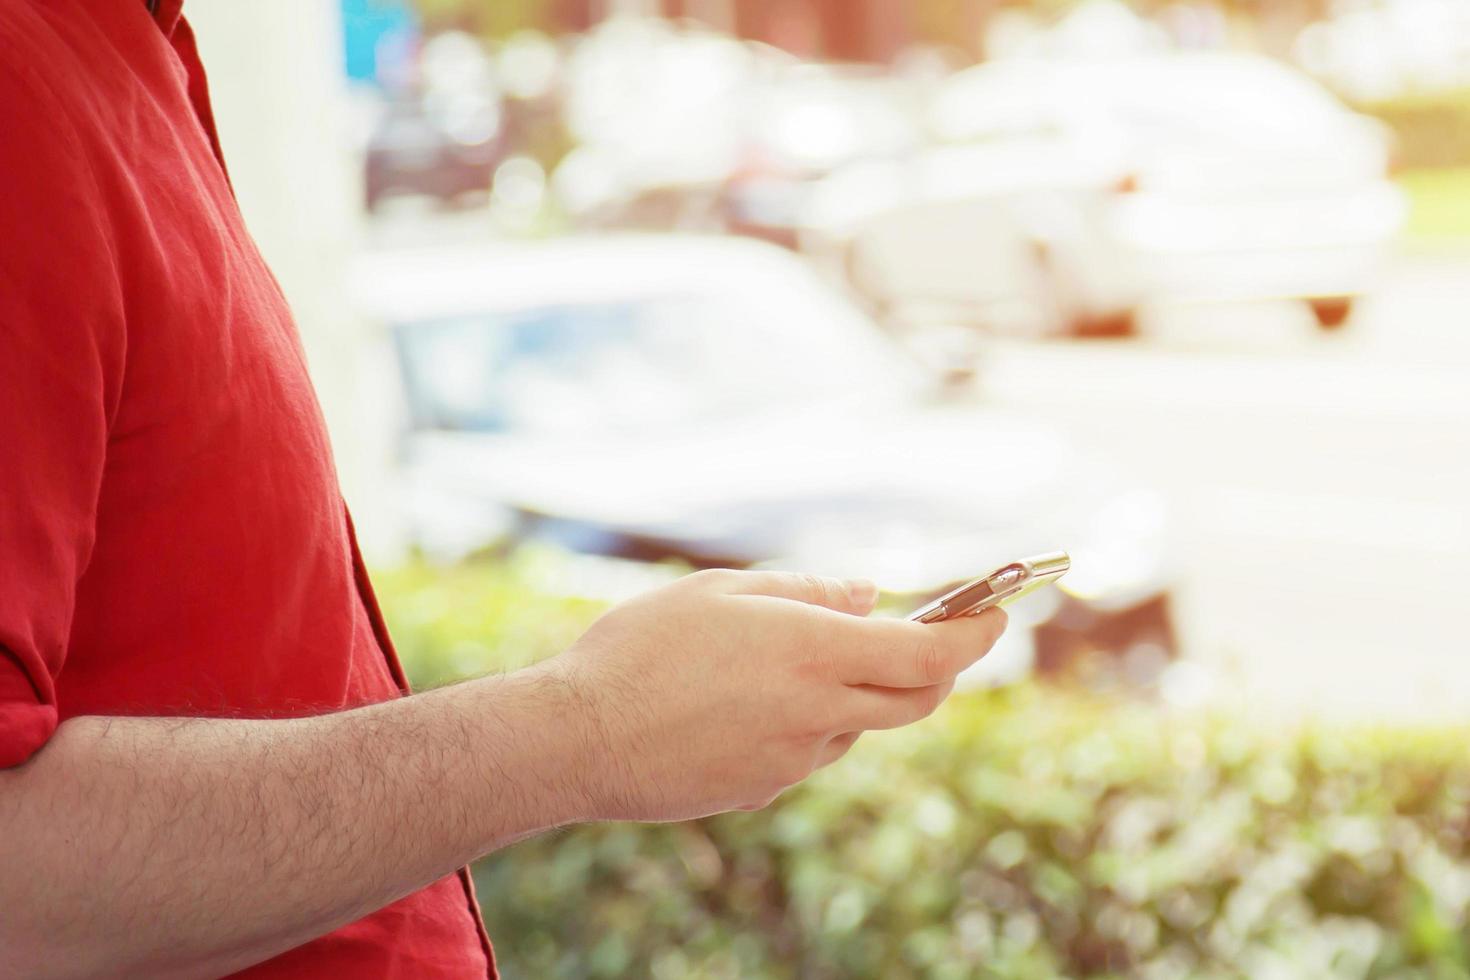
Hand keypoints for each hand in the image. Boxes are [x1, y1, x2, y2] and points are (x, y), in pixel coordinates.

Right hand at [539, 569, 1006, 821]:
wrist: (578, 739)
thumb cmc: (641, 648)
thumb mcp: (723, 592)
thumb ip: (805, 590)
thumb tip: (867, 595)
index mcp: (812, 651)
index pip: (930, 654)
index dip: (974, 634)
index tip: (995, 613)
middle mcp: (817, 711)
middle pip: (916, 699)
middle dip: (938, 667)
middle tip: (933, 635)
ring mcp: (793, 759)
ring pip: (859, 724)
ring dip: (859, 691)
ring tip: (794, 657)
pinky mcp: (764, 789)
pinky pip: (810, 749)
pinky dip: (810, 720)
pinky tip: (748, 699)